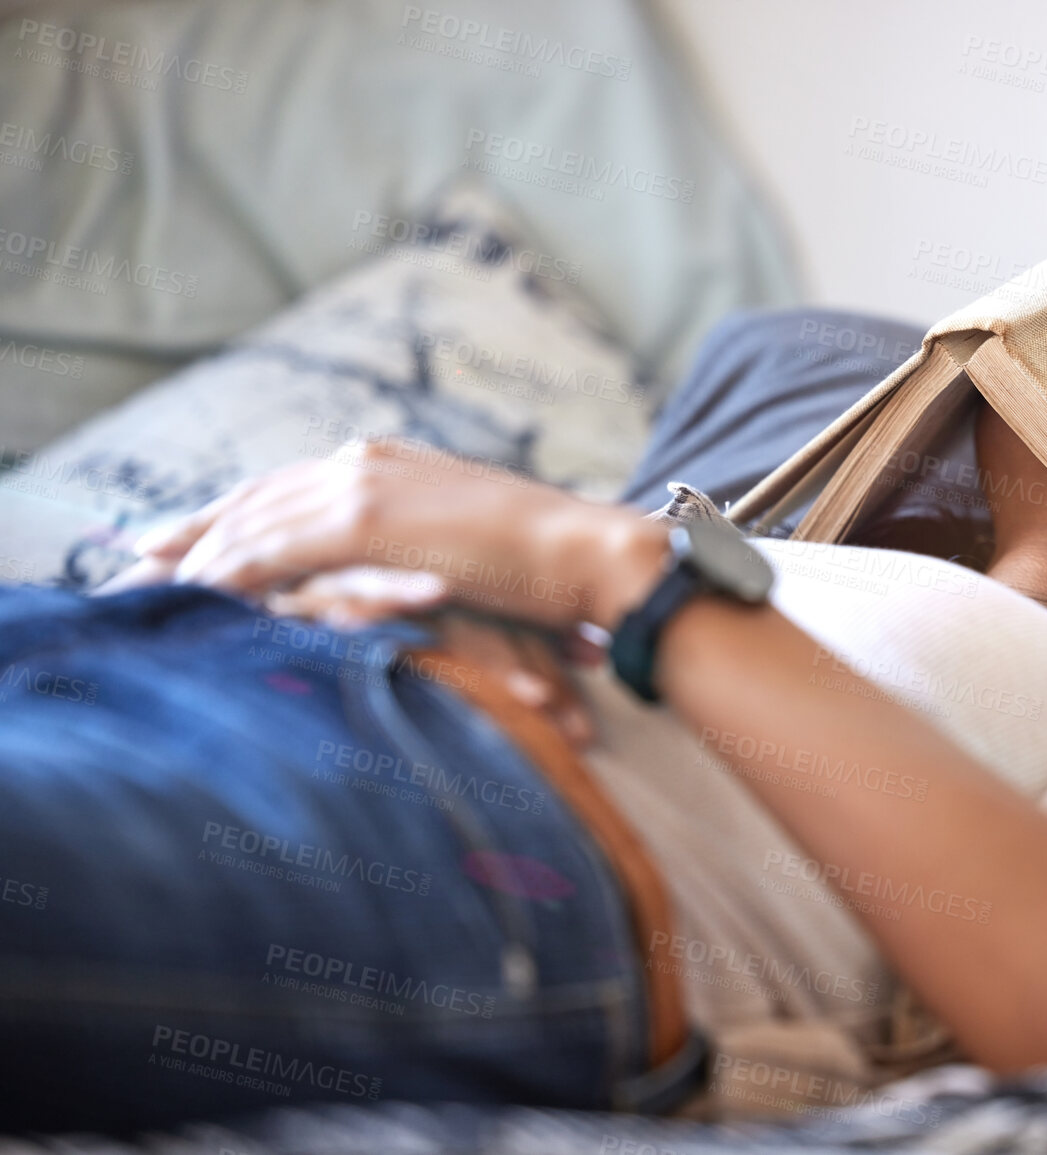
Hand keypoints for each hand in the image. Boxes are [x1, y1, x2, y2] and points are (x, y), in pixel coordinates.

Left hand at [104, 438, 664, 629]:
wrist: (585, 551)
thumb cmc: (546, 562)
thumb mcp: (470, 543)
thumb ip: (420, 546)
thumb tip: (405, 576)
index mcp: (389, 461)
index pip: (291, 485)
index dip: (234, 511)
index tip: (187, 535)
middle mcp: (366, 460)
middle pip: (257, 496)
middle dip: (195, 529)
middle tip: (136, 559)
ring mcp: (361, 484)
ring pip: (252, 521)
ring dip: (194, 557)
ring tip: (142, 589)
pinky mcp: (362, 519)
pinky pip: (270, 549)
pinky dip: (223, 572)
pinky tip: (187, 596)